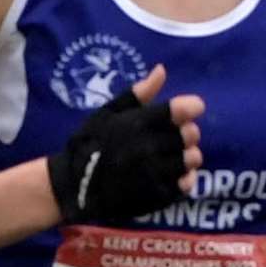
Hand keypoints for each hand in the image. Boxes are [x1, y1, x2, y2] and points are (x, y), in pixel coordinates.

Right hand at [48, 63, 204, 222]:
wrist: (74, 187)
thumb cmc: (90, 144)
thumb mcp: (107, 113)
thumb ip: (137, 94)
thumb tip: (162, 70)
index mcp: (137, 123)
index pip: (181, 110)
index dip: (191, 107)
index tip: (190, 109)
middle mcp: (148, 147)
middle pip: (190, 134)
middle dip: (187, 132)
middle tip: (175, 136)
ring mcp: (154, 174)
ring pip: (191, 159)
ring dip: (187, 155)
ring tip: (173, 156)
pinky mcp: (156, 197)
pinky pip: (186, 184)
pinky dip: (185, 178)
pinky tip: (174, 174)